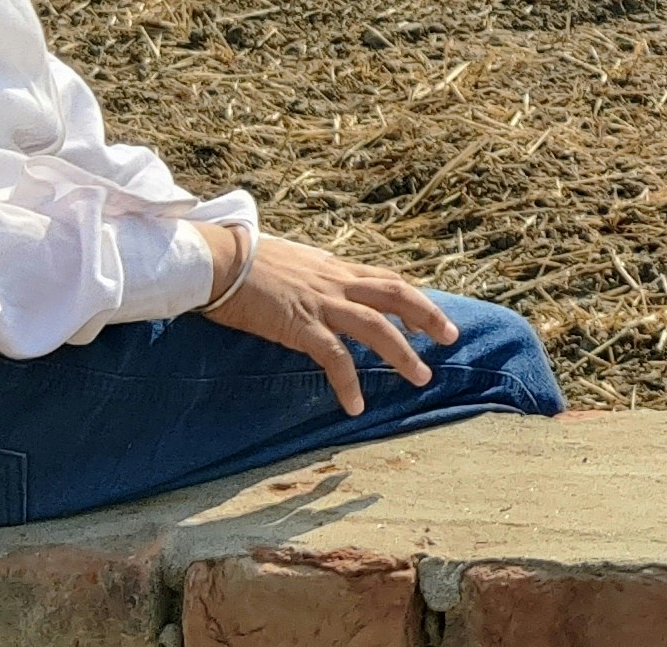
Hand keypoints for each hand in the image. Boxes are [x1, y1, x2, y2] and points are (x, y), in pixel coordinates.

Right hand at [196, 226, 460, 415]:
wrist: (216, 260)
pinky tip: (355, 405)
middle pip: (395, 295)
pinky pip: (334, 357)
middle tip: (450, 338)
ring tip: (421, 377)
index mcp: (333, 267)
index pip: (384, 278)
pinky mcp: (299, 324)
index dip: (411, 297)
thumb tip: (318, 284)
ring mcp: (320, 302)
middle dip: (427, 315)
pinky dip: (349, 382)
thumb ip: (312, 275)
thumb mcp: (291, 262)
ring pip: (376, 326)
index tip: (429, 315)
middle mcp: (334, 281)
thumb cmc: (244, 261)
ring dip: (402, 353)